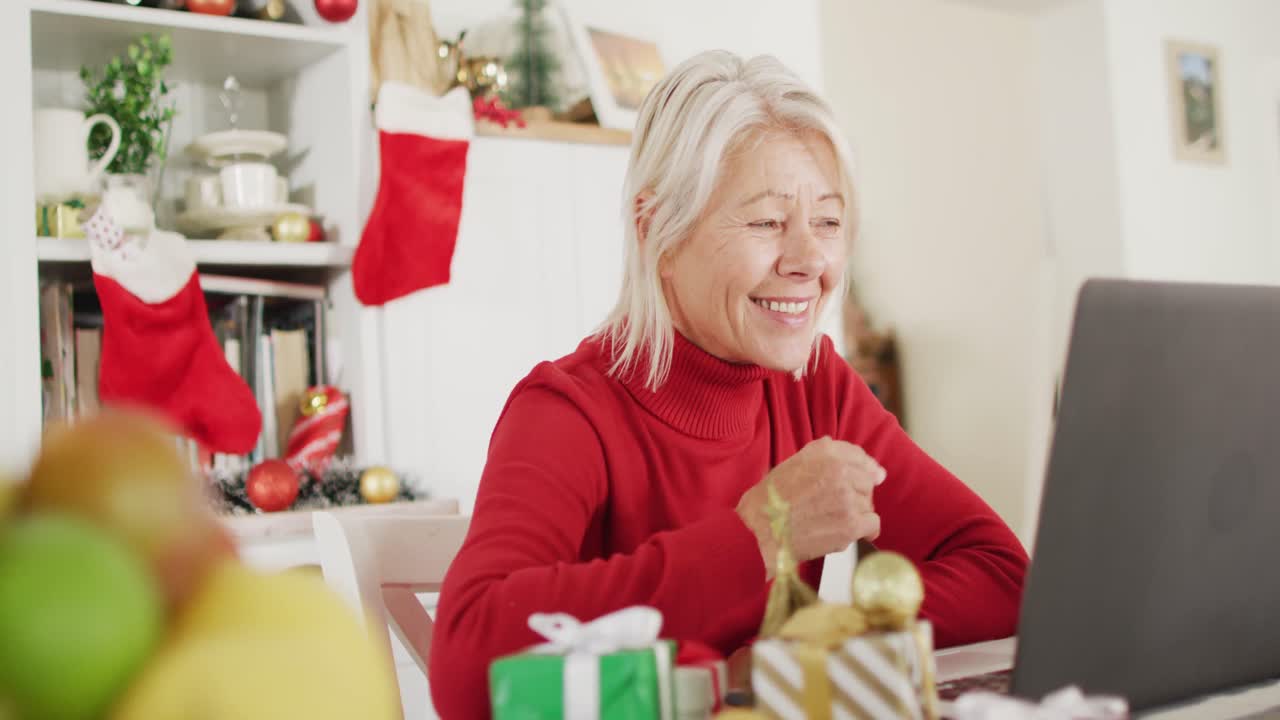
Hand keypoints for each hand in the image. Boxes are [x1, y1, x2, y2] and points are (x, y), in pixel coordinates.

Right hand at [735, 437, 884, 577]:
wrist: (760, 527)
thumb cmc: (772, 498)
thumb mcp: (796, 462)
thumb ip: (831, 458)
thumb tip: (876, 471)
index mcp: (825, 452)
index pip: (859, 457)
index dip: (862, 471)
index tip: (859, 481)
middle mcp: (839, 470)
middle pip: (867, 482)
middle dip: (856, 494)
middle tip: (835, 507)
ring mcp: (847, 498)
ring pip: (868, 504)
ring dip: (856, 513)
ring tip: (832, 520)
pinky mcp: (850, 525)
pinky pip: (872, 524)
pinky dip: (864, 531)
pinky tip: (847, 533)